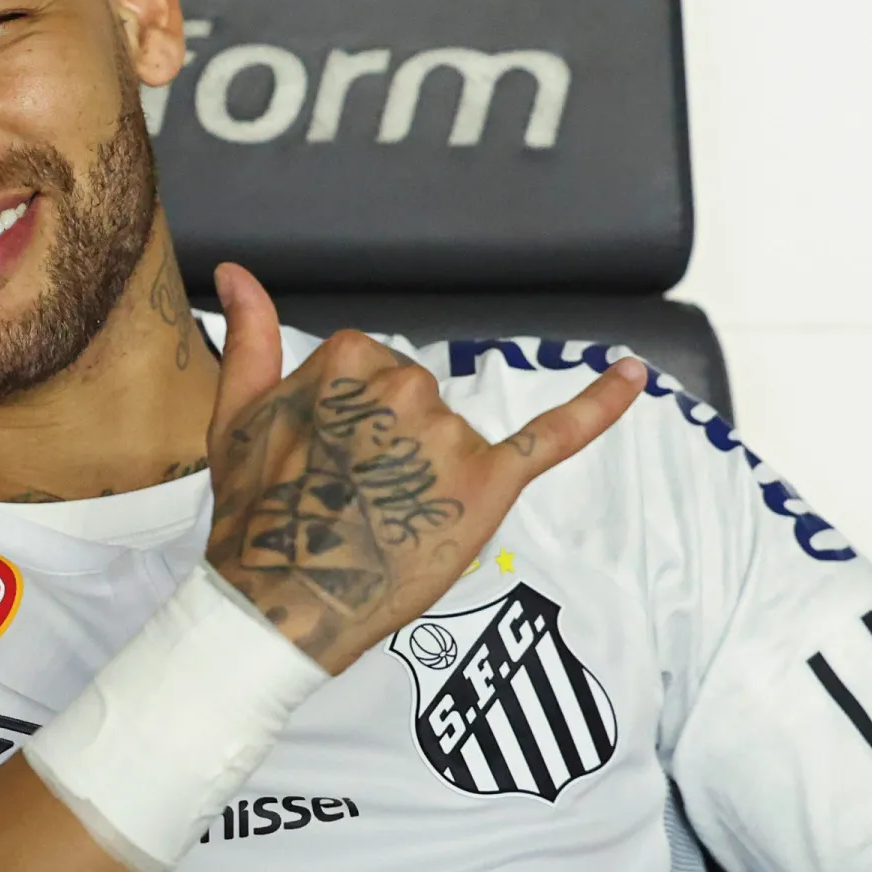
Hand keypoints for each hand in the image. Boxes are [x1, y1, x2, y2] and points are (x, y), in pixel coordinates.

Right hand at [204, 263, 647, 674]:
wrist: (279, 601)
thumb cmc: (253, 512)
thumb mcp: (235, 414)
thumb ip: (250, 335)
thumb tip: (237, 269)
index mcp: (348, 356)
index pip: (370, 371)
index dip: (346, 423)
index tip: (319, 463)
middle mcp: (405, 385)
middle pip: (415, 399)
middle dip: (388, 446)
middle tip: (344, 499)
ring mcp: (449, 435)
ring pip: (453, 434)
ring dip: (429, 472)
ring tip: (378, 521)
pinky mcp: (490, 483)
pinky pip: (553, 435)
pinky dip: (599, 404)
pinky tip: (636, 373)